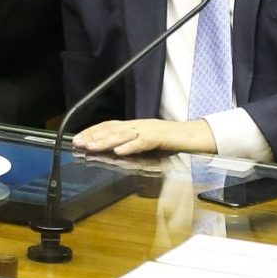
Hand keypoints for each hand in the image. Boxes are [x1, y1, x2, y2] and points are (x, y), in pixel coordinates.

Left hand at [72, 119, 215, 155]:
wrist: (198, 136)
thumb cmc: (174, 141)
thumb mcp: (149, 143)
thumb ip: (133, 145)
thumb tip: (115, 152)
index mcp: (136, 125)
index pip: (110, 126)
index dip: (93, 131)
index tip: (78, 138)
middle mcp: (140, 125)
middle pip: (113, 129)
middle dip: (93, 136)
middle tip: (78, 142)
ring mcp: (151, 130)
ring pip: (124, 134)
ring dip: (105, 141)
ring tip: (92, 147)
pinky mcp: (162, 137)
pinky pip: (144, 141)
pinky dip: (130, 146)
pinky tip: (119, 151)